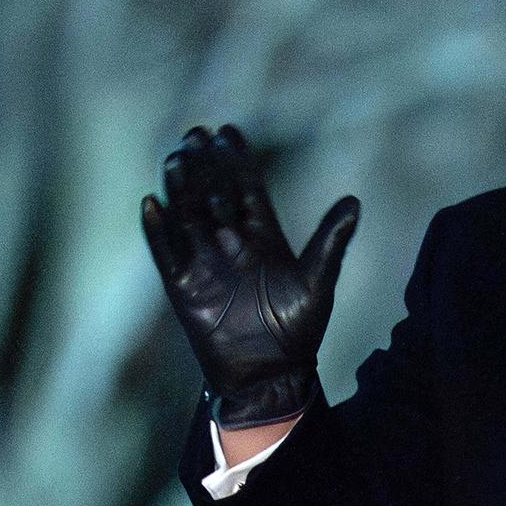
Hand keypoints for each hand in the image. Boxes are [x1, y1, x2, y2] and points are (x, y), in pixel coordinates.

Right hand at [142, 124, 358, 428]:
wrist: (272, 374)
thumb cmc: (298, 330)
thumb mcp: (318, 281)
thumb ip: (330, 241)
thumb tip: (354, 201)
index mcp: (263, 238)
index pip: (246, 189)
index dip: (237, 161)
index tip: (228, 131)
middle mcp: (231, 244)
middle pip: (212, 194)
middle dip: (204, 164)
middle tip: (195, 132)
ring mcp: (206, 264)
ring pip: (188, 216)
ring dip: (181, 188)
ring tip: (176, 158)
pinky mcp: (184, 287)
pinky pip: (167, 253)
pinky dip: (158, 230)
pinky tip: (151, 203)